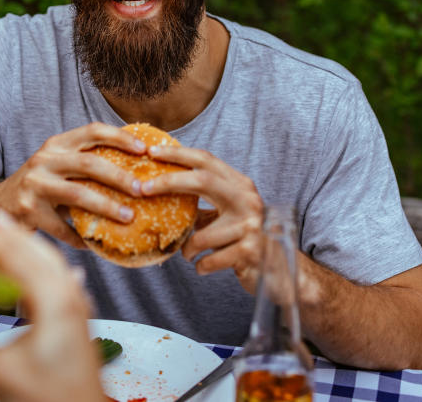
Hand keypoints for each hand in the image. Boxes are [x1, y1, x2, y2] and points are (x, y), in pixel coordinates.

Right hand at [0, 122, 147, 246]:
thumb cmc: (40, 185)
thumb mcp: (59, 166)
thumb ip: (87, 164)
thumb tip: (137, 172)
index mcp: (57, 144)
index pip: (92, 131)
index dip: (120, 137)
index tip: (144, 148)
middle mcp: (44, 159)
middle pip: (89, 163)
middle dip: (120, 177)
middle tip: (142, 189)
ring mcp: (35, 184)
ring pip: (78, 193)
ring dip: (106, 207)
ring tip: (128, 217)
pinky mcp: (28, 210)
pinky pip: (63, 227)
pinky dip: (80, 237)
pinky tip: (93, 244)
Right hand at [0, 213, 104, 401]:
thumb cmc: (55, 401)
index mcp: (54, 300)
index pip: (9, 253)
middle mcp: (69, 296)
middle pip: (30, 249)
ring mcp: (76, 307)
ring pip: (46, 260)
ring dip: (18, 243)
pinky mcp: (74, 320)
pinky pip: (56, 277)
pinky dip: (36, 263)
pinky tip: (36, 264)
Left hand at [139, 144, 264, 290]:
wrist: (279, 270)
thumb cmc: (243, 238)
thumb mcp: (227, 212)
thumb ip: (203, 200)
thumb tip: (158, 189)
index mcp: (240, 185)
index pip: (206, 160)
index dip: (178, 154)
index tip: (151, 152)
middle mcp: (248, 199)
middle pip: (202, 180)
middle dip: (169, 181)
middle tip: (142, 188)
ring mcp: (251, 225)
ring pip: (200, 236)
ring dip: (188, 248)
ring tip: (190, 254)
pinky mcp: (249, 251)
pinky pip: (208, 260)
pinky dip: (201, 265)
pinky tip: (205, 265)